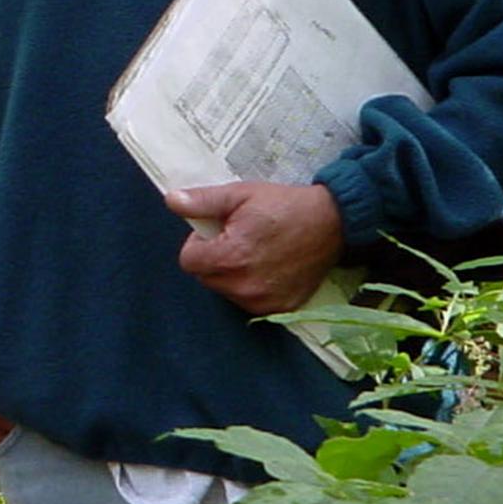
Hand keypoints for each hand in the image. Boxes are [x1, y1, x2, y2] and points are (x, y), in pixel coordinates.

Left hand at [165, 181, 343, 315]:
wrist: (332, 223)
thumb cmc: (284, 205)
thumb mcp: (239, 194)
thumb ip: (202, 202)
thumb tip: (170, 201)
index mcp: (231, 257)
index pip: (189, 260)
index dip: (199, 242)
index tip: (218, 230)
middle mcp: (246, 286)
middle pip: (205, 277)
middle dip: (213, 257)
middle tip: (237, 237)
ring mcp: (265, 302)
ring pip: (225, 290)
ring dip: (231, 273)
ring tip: (255, 250)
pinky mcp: (280, 309)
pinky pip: (249, 301)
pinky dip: (251, 286)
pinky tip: (268, 266)